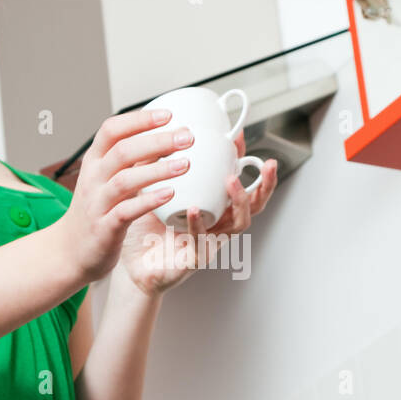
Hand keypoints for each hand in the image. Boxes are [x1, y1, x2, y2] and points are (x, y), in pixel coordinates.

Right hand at [54, 109, 194, 282]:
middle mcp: (93, 178)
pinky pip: (126, 211)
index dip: (139, 120)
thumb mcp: (109, 179)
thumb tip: (164, 137)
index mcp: (94, 161)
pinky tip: (170, 194)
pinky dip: (148, 201)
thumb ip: (133, 160)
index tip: (169, 115)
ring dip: (157, 170)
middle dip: (157, 141)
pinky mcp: (104, 228)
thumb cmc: (95, 211)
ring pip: (125, 180)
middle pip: (122, 151)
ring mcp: (97, 203)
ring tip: (185, 164)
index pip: (112, 129)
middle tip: (187, 137)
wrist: (69, 250)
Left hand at [118, 128, 279, 294]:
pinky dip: (199, 224)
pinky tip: (193, 209)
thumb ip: (162, 166)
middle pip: (255, 204)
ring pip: (239, 223)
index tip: (239, 137)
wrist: (131, 265)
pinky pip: (204, 242)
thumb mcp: (153, 189)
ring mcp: (211, 242)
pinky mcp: (196, 259)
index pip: (239, 181)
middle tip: (269, 165)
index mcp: (214, 207)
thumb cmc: (145, 229)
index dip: (243, 160)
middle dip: (266, 184)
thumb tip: (164, 133)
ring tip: (231, 181)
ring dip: (239, 200)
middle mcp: (219, 224)